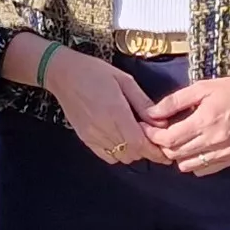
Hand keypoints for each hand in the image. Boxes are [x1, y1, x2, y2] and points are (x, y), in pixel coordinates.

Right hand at [41, 46, 162, 165]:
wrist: (64, 74)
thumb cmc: (95, 72)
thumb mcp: (125, 80)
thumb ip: (143, 103)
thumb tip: (160, 122)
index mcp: (116, 112)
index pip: (140, 143)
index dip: (155, 152)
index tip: (166, 153)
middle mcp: (104, 128)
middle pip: (133, 153)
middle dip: (147, 151)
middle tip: (154, 141)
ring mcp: (93, 136)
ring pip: (121, 157)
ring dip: (133, 152)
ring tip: (138, 139)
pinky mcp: (85, 139)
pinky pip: (107, 156)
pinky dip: (119, 153)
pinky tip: (121, 140)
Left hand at [143, 75, 229, 176]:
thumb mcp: (202, 88)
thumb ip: (174, 101)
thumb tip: (150, 113)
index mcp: (205, 120)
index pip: (169, 139)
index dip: (153, 136)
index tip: (147, 128)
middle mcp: (214, 140)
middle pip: (175, 154)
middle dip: (162, 145)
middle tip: (160, 133)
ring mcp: (223, 152)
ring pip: (186, 166)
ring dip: (177, 155)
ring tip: (178, 141)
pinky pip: (203, 170)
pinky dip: (193, 162)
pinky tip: (194, 148)